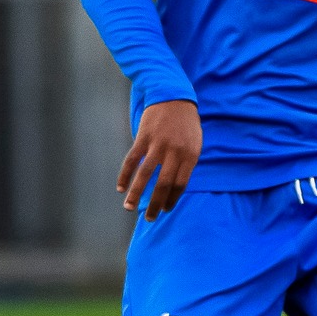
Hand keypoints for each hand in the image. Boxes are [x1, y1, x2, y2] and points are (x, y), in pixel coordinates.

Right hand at [118, 99, 200, 219]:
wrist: (174, 96)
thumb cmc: (186, 123)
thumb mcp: (195, 142)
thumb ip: (187, 162)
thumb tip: (176, 186)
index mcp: (190, 155)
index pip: (180, 185)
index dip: (172, 200)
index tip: (165, 210)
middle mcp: (174, 152)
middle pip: (163, 184)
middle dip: (155, 204)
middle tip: (149, 218)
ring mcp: (158, 144)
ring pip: (144, 175)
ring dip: (136, 194)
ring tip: (129, 208)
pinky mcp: (143, 138)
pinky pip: (131, 160)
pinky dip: (125, 175)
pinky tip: (121, 188)